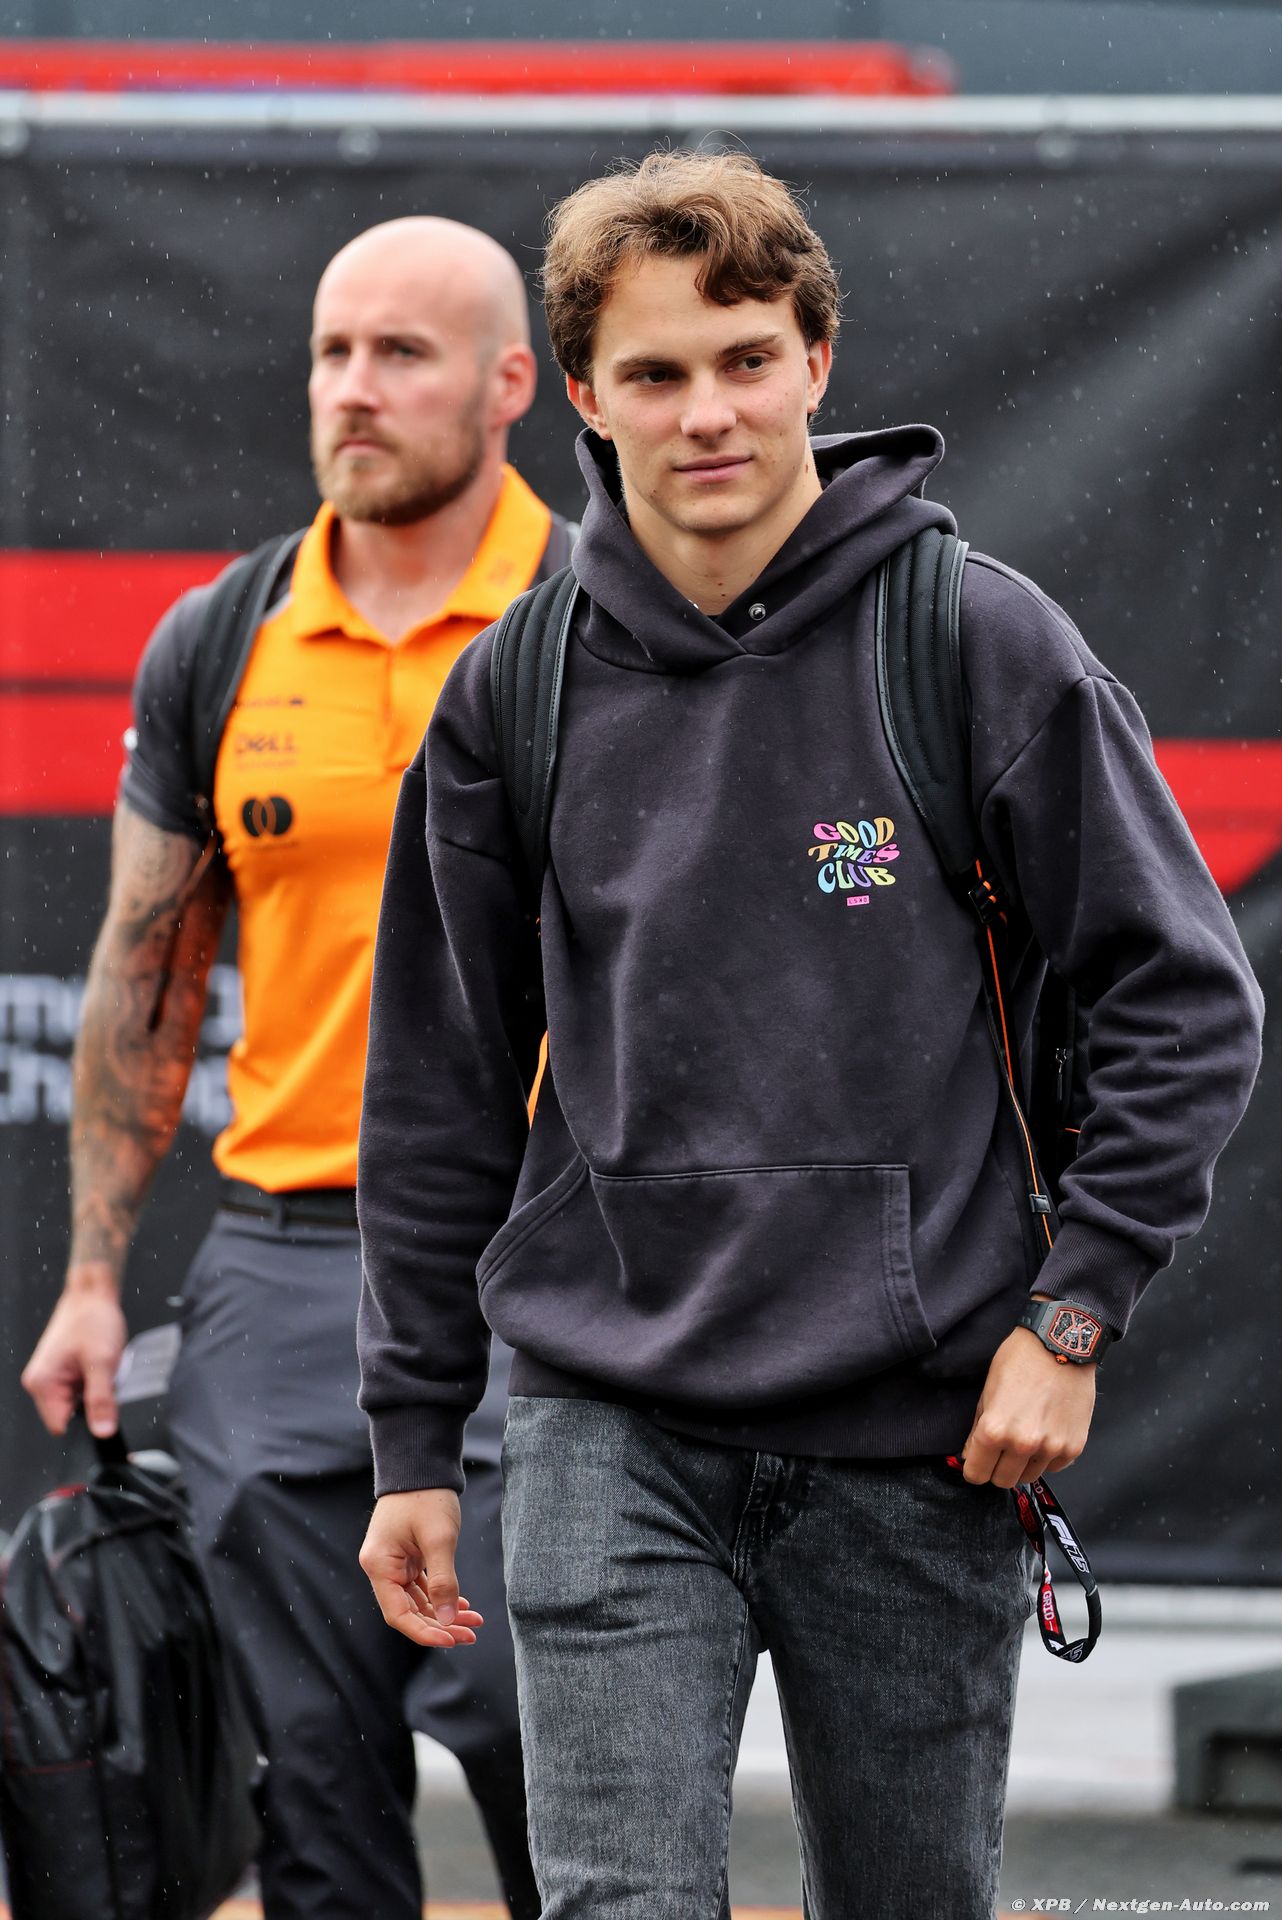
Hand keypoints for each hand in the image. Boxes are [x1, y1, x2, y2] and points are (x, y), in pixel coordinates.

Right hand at [21, 1266, 126, 1437]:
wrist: (94, 1294)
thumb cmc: (93, 1318)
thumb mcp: (103, 1362)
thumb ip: (102, 1401)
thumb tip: (102, 1431)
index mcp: (43, 1383)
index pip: (61, 1426)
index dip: (85, 1424)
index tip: (102, 1411)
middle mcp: (42, 1382)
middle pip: (71, 1415)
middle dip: (93, 1403)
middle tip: (103, 1377)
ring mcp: (52, 1376)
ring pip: (79, 1403)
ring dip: (95, 1391)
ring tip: (101, 1367)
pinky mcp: (63, 1371)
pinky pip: (81, 1390)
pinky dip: (95, 1381)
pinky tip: (99, 1365)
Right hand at [359, 1488, 483, 1648]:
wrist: (422, 1463)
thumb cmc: (426, 1496)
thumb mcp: (439, 1539)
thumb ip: (443, 1582)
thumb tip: (449, 1620)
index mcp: (379, 1565)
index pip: (399, 1614)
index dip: (425, 1632)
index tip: (453, 1640)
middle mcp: (380, 1567)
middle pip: (408, 1611)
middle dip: (441, 1625)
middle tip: (472, 1635)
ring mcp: (392, 1562)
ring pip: (417, 1601)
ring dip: (444, 1613)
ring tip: (474, 1623)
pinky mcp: (405, 1557)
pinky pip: (421, 1586)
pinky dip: (440, 1596)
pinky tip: (462, 1604)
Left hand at [960, 1323, 1096, 1488]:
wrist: (1062, 1345)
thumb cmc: (1020, 1361)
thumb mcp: (988, 1390)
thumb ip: (977, 1428)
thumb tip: (970, 1455)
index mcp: (994, 1430)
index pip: (976, 1474)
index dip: (974, 1467)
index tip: (978, 1461)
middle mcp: (1023, 1444)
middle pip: (1003, 1481)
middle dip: (997, 1469)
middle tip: (1001, 1450)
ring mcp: (1051, 1448)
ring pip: (1029, 1477)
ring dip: (1024, 1463)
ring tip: (1027, 1436)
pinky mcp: (1073, 1447)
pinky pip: (1054, 1467)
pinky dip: (1047, 1457)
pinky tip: (1046, 1432)